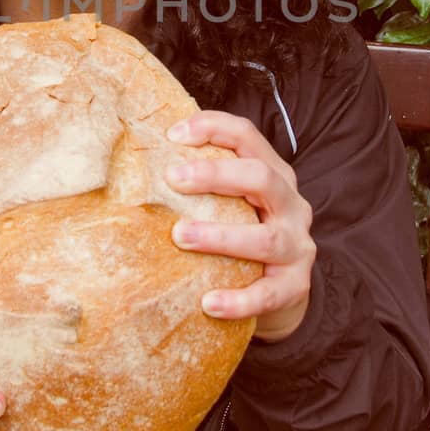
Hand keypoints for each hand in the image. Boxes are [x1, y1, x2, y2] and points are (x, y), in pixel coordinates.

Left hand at [164, 112, 315, 342]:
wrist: (282, 293)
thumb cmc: (242, 237)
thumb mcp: (233, 203)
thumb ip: (202, 184)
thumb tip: (132, 164)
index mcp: (274, 175)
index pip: (248, 137)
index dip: (214, 127)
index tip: (173, 135)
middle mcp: (291, 205)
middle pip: (261, 178)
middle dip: (216, 175)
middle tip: (172, 179)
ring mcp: (297, 246)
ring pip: (265, 239)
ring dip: (220, 237)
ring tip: (180, 237)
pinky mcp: (295, 287)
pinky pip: (268, 294)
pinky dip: (239, 299)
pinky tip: (208, 303)